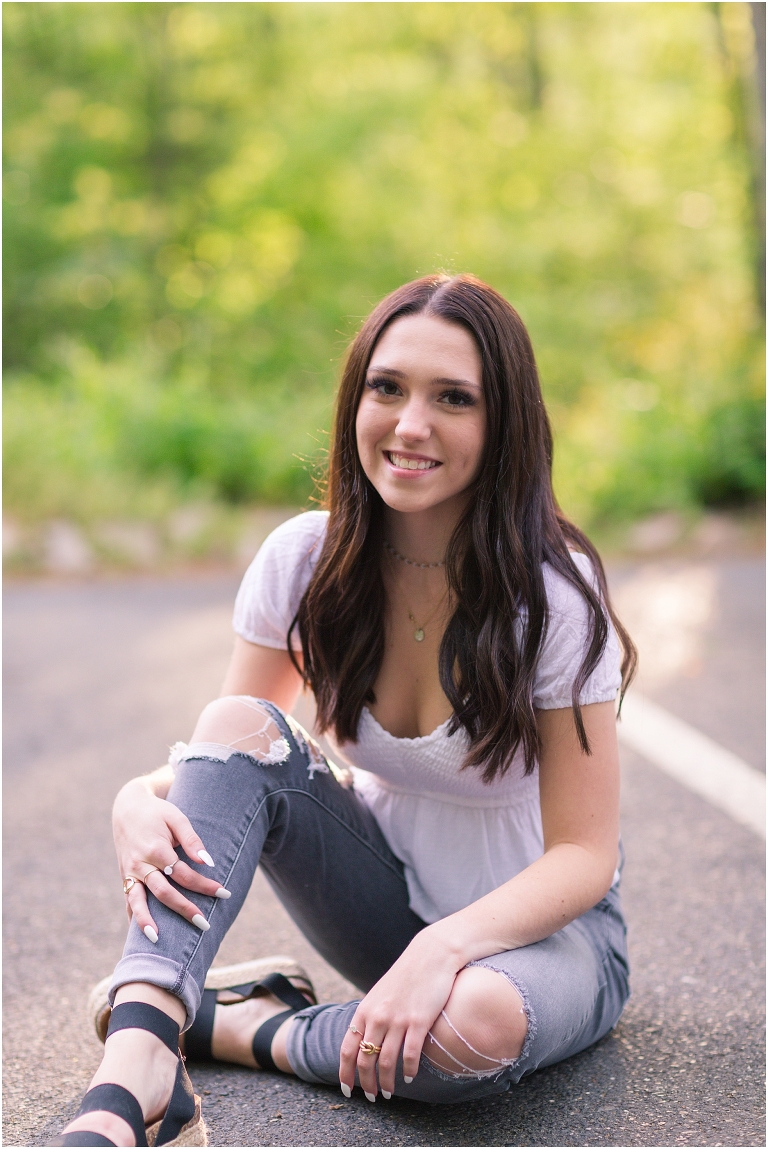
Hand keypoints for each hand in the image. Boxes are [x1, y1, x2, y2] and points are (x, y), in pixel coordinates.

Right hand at [113, 777, 227, 940]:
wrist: (127, 808)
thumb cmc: (158, 813)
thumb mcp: (177, 818)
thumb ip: (192, 840)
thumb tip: (208, 862)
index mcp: (156, 849)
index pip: (183, 873)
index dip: (204, 884)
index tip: (224, 893)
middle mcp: (140, 864)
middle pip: (163, 892)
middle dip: (184, 909)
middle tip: (205, 924)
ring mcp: (130, 872)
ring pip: (138, 901)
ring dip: (147, 921)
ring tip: (158, 940)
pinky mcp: (125, 877)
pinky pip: (128, 900)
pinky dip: (135, 917)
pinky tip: (142, 936)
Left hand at [338, 928, 461, 1097]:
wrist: (431, 955)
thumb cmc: (406, 976)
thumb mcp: (380, 994)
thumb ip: (370, 1016)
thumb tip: (363, 1040)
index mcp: (365, 1010)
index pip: (347, 1048)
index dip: (345, 1072)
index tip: (347, 1089)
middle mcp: (378, 1016)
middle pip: (365, 1059)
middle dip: (366, 1083)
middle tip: (371, 1097)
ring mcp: (398, 1019)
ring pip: (386, 1061)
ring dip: (386, 1082)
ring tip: (389, 1093)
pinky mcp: (419, 1021)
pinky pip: (410, 1054)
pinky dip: (408, 1071)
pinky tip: (409, 1078)